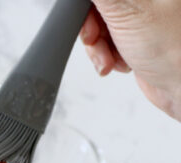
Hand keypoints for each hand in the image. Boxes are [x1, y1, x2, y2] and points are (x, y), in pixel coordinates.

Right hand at [80, 0, 180, 120]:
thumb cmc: (174, 52)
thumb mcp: (129, 13)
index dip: (89, 7)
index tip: (87, 20)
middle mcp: (147, 0)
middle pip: (99, 7)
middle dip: (93, 29)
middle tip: (96, 41)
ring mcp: (142, 17)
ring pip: (100, 25)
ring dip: (98, 47)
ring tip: (111, 59)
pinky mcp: (136, 36)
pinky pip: (108, 40)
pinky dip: (107, 54)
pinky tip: (120, 61)